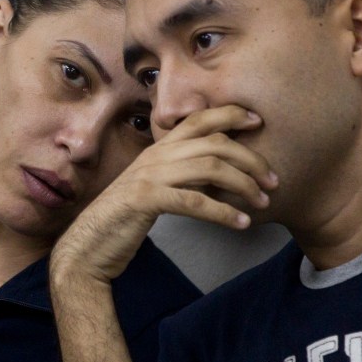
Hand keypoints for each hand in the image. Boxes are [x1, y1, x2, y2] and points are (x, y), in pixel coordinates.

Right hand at [50, 105, 277, 283]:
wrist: (88, 246)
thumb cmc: (126, 218)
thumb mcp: (156, 188)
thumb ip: (182, 175)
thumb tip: (220, 172)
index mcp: (159, 149)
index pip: (199, 119)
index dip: (231, 115)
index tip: (258, 121)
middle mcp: (156, 155)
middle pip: (214, 143)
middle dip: (250, 158)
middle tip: (273, 179)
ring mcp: (149, 175)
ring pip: (209, 167)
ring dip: (243, 184)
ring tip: (262, 201)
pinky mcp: (145, 200)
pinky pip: (194, 202)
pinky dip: (223, 212)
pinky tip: (241, 223)